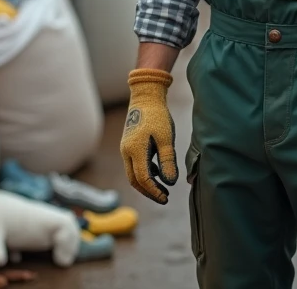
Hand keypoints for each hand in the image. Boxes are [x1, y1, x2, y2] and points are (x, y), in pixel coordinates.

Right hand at [120, 68, 178, 203]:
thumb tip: (170, 182)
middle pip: (135, 180)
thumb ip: (167, 160)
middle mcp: (126, 152)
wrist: (145, 97)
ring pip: (133, 173)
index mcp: (135, 150)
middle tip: (164, 198)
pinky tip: (158, 173)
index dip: (154, 191)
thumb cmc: (158, 116)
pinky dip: (145, 172)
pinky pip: (135, 165)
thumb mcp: (166, 138)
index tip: (166, 197)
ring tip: (163, 189)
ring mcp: (126, 149)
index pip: (143, 179)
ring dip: (147, 183)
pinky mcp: (129, 145)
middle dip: (149, 191)